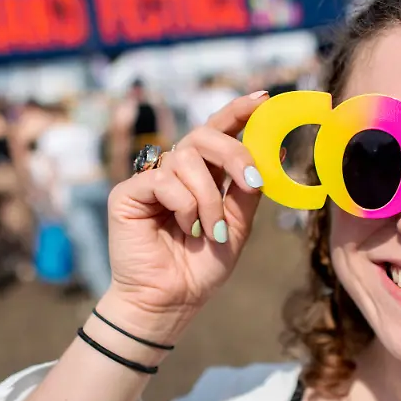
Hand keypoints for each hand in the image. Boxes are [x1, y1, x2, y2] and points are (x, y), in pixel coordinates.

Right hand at [103, 92, 267, 342]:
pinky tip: (185, 228)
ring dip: (208, 197)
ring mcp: (151, 180)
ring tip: (209, 229)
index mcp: (202, 174)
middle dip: (233, 153)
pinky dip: (183, 204)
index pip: (219, 131)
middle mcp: (175, 171)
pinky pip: (162, 180)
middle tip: (250, 182)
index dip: (239, 112)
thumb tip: (272, 150)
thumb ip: (247, 190)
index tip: (264, 99)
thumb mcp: (237, 225)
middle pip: (204, 135)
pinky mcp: (128, 193)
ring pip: (186, 159)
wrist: (172, 301)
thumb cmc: (201, 267)